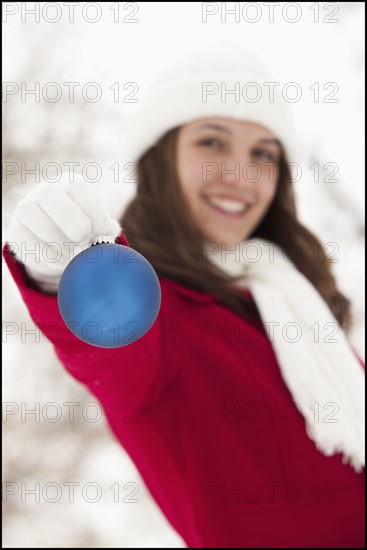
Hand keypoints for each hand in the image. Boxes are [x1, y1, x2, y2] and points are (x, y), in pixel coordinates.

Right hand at [7, 175, 120, 292]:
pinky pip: (26, 241)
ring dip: (58, 241)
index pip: (77, 188)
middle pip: (49, 193)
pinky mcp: (16, 232)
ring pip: (33, 216)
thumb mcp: (101, 230)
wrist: (63, 249)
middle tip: (82, 238)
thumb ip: (106, 231)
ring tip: (74, 256)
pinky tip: (61, 262)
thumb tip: (107, 239)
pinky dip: (46, 257)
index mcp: (72, 186)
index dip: (91, 210)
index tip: (101, 231)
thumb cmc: (89, 235)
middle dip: (68, 217)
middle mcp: (46, 192)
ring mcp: (27, 210)